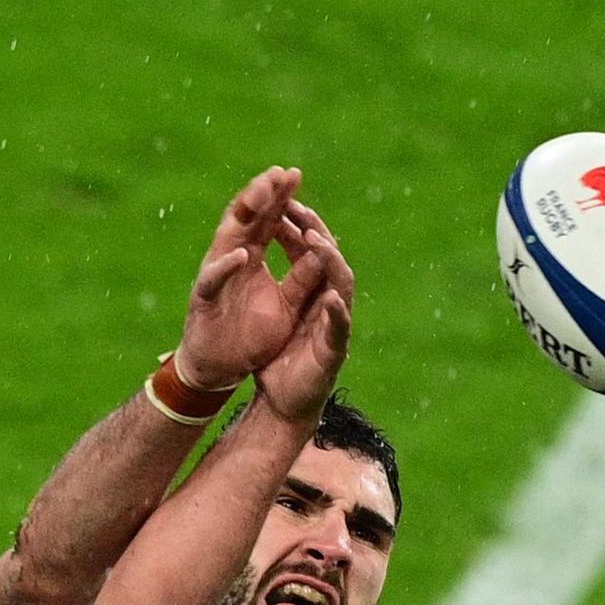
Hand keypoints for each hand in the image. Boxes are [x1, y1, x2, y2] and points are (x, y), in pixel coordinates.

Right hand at [176, 168, 339, 390]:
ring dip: (244, 217)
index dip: (280, 199)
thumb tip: (323, 252)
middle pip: (247, 220)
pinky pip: (213, 280)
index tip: (294, 176)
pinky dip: (226, 268)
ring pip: (228, 239)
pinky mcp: (203, 301)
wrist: (219, 370)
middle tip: (280, 172)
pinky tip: (242, 256)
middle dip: (263, 196)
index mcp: (251, 259)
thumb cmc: (249, 336)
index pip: (267, 221)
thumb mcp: (287, 305)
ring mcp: (216, 278)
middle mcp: (231, 261)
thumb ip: (302, 278)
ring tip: (261, 195)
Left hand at [253, 201, 354, 423]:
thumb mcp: (274, 315)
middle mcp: (328, 301)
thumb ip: (279, 285)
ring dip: (329, 262)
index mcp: (311, 291)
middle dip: (315, 230)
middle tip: (298, 207)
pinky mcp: (334, 351)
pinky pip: (339, 328)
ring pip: (340, 285)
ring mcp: (334, 325)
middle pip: (328, 258)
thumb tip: (264, 246)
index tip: (282, 199)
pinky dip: (337, 313)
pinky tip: (331, 298)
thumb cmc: (280, 360)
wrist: (281, 405)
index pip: (308, 248)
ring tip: (315, 241)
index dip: (297, 223)